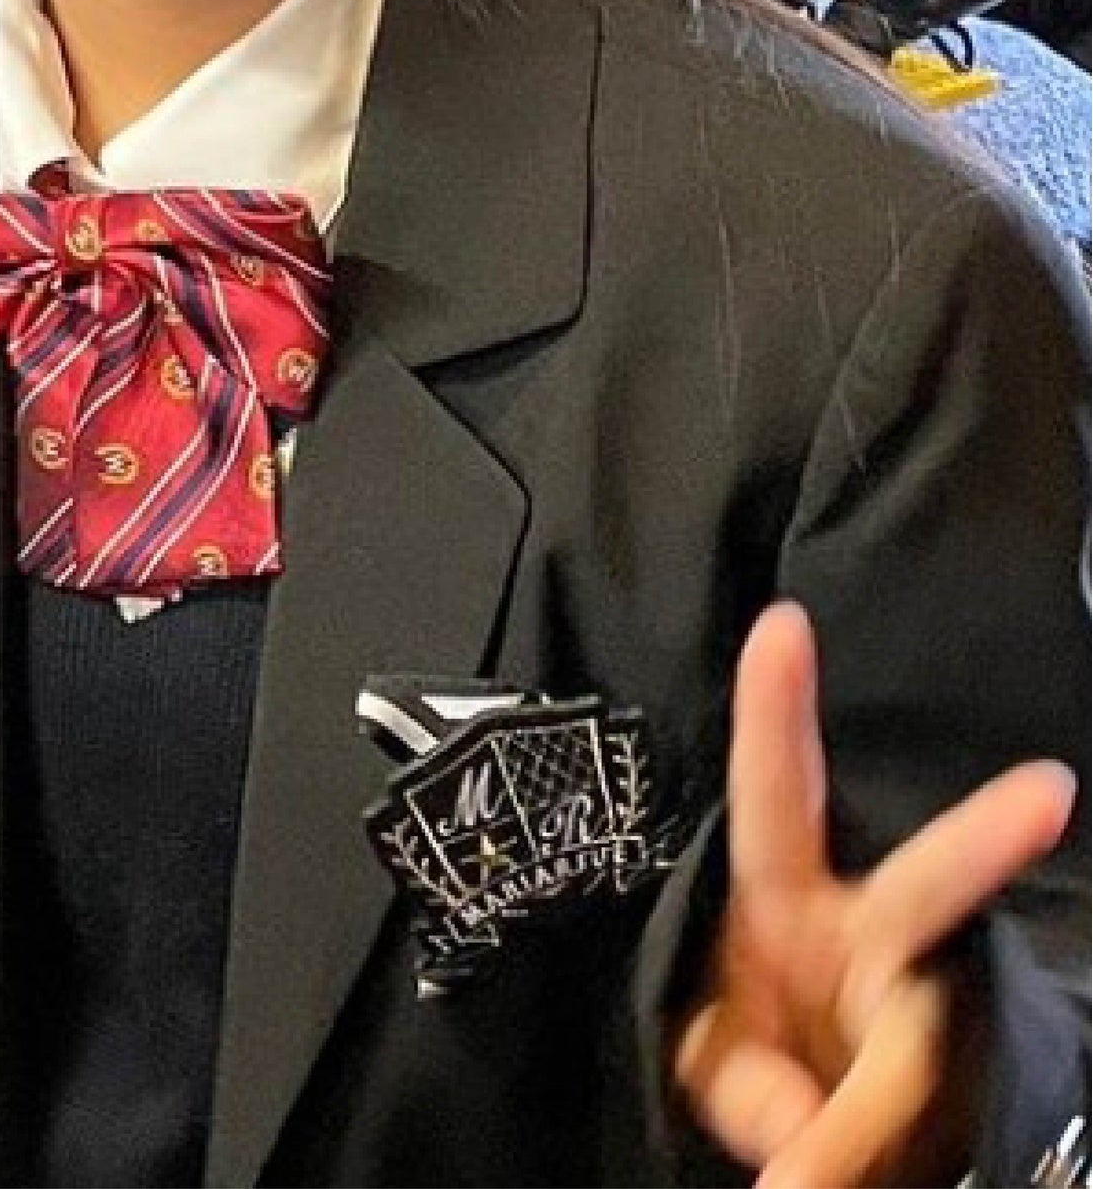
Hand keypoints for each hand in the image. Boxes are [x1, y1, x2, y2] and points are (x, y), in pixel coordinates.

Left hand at [673, 601, 1075, 1187]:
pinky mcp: (962, 1071)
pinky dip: (857, 1159)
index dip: (773, 709)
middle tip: (1048, 793)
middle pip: (929, 886)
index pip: (772, 790)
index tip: (780, 626)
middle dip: (985, 838)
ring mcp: (921, 995)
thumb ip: (748, 1087)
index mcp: (782, 895)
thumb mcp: (712, 1060)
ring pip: (924, 1045)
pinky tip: (821, 1174)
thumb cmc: (756, 1048)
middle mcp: (864, 929)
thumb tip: (799, 1151)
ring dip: (865, 1121)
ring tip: (807, 1172)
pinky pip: (921, 1124)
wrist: (820, 1122)